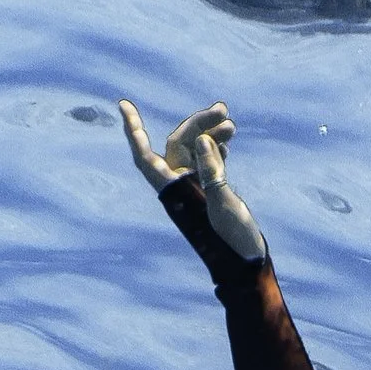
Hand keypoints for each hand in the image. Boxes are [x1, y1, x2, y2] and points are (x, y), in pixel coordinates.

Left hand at [118, 95, 267, 264]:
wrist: (247, 264)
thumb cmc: (233, 243)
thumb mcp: (224, 207)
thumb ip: (212, 173)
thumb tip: (202, 140)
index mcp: (175, 193)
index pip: (146, 156)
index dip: (133, 130)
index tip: (123, 105)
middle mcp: (180, 187)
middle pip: (179, 144)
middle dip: (198, 123)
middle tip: (224, 110)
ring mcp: (194, 187)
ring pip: (195, 148)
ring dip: (212, 132)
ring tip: (232, 125)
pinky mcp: (210, 189)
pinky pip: (206, 159)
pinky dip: (217, 146)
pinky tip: (229, 140)